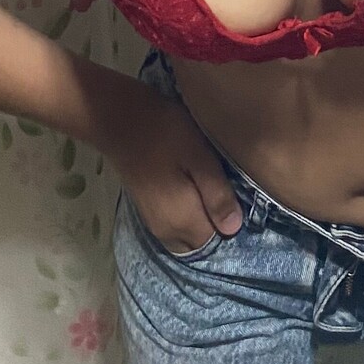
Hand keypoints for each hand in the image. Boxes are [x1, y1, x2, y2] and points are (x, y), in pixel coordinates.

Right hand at [102, 81, 242, 255]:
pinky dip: (189, 218)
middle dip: (217, 227)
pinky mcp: (148, 210)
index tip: (243, 202)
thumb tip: (234, 228)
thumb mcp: (198, 157)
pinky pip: (175, 227)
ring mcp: (154, 223)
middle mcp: (167, 232)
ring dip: (203, 223)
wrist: (120, 120)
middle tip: (233, 197)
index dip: (232, 225)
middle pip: (201, 243)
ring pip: (187, 237)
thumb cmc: (164, 133)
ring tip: (216, 193)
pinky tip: (197, 192)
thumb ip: (216, 193)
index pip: (217, 242)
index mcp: (182, 221)